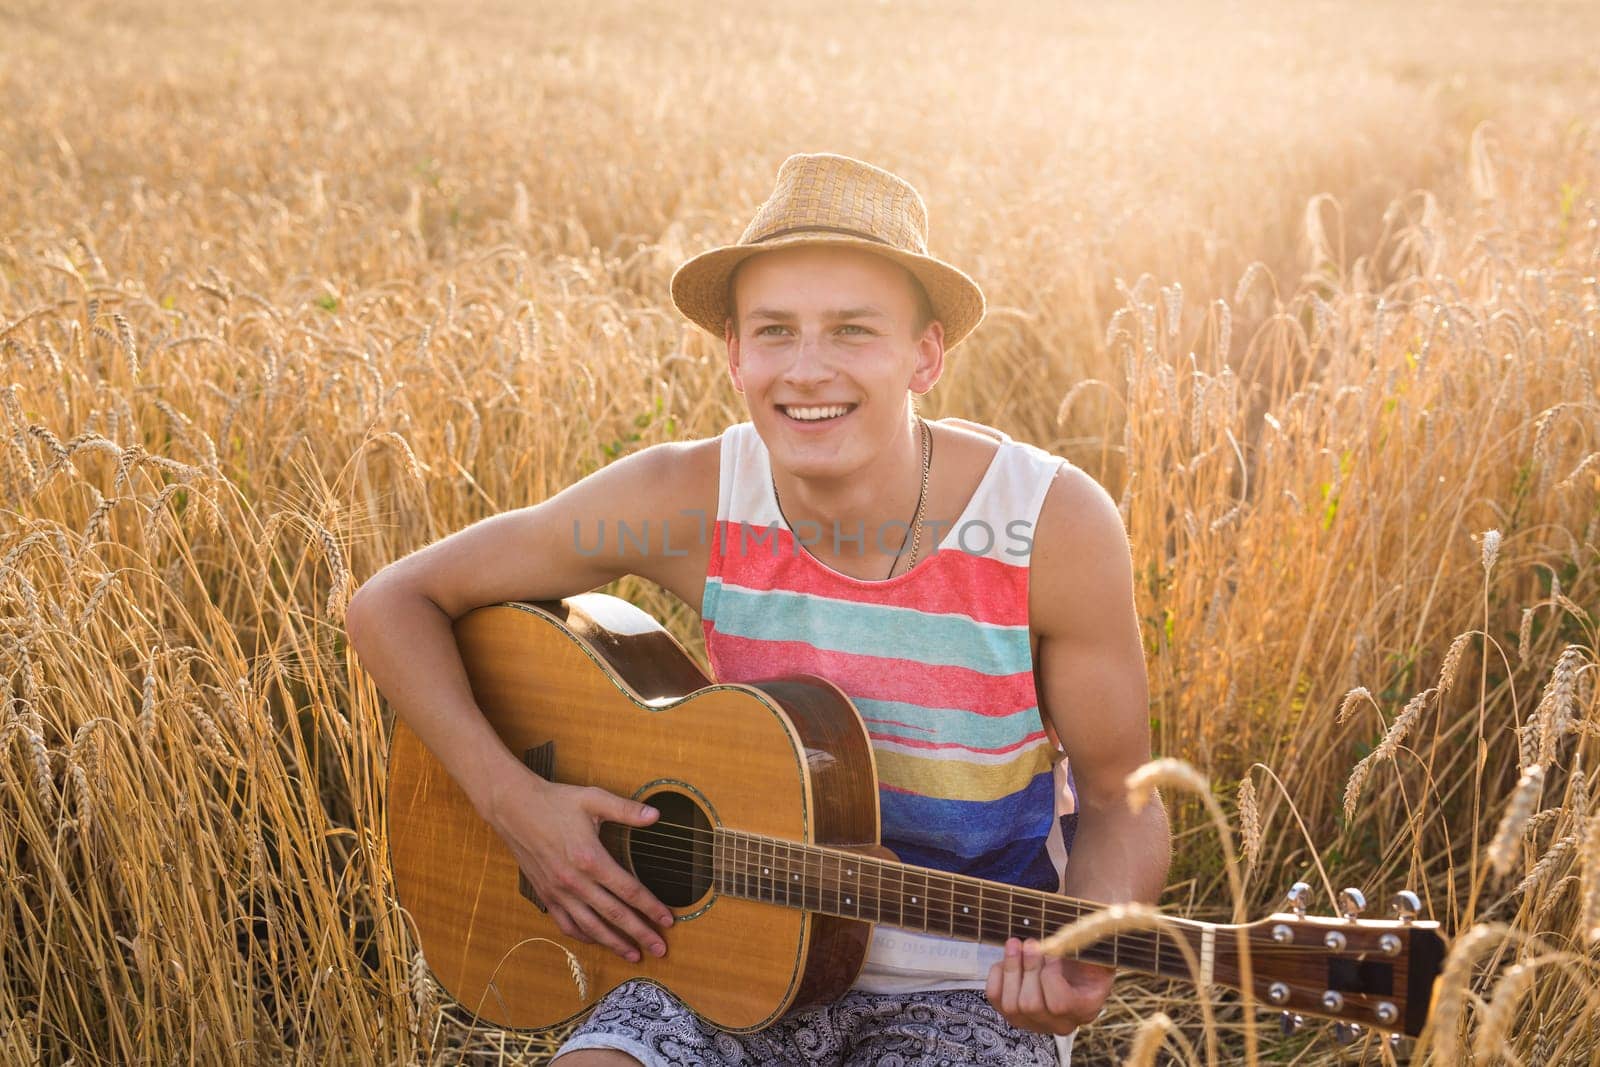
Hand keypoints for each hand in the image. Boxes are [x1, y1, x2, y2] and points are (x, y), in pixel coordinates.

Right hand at [480, 768, 672, 962]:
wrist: (513, 808)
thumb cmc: (555, 802)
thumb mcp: (593, 799)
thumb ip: (626, 810)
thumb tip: (656, 815)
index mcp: (591, 859)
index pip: (629, 891)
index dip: (651, 907)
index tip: (668, 921)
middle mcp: (575, 882)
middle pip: (615, 915)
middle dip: (640, 934)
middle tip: (660, 950)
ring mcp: (559, 892)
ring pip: (591, 927)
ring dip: (614, 943)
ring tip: (634, 955)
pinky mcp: (546, 895)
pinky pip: (567, 924)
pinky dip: (584, 936)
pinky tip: (597, 941)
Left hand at [986, 938, 1112, 1035]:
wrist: (1074, 965)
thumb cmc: (1087, 953)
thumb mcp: (1098, 949)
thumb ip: (1093, 944)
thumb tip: (1084, 931)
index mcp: (1085, 1008)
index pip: (1060, 1003)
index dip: (1051, 974)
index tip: (1054, 949)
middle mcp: (1059, 1023)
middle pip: (1031, 1005)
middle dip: (1028, 967)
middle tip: (1031, 942)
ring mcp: (1033, 1022)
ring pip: (1011, 1004)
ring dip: (1011, 968)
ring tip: (1016, 943)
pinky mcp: (1012, 1012)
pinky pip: (996, 997)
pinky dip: (998, 974)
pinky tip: (1009, 958)